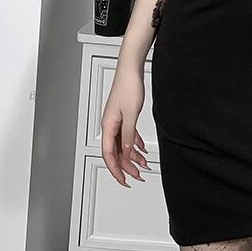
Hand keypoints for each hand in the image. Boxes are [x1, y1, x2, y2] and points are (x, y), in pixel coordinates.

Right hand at [101, 67, 151, 186]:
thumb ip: (128, 136)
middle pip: (117, 152)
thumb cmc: (128, 87)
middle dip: (127, 166)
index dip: (116, 170)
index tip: (124, 181)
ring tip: (144, 165)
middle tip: (138, 175)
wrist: (130, 70)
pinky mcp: (123, 116)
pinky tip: (142, 149)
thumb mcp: (131, 115)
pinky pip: (128, 135)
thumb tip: (128, 153)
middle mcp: (110, 125)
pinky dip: (135, 144)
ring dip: (133, 156)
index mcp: (107, 126)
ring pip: (123, 144)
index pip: (109, 155)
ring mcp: (116, 121)